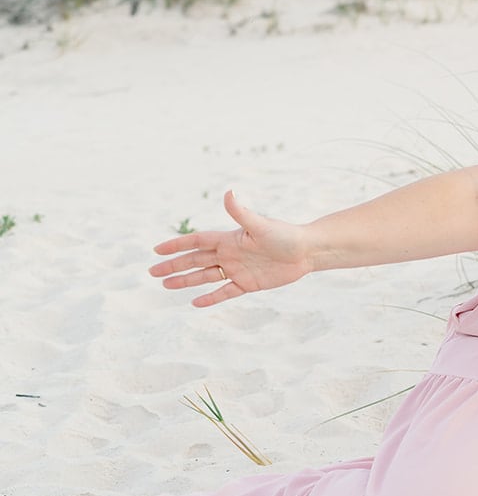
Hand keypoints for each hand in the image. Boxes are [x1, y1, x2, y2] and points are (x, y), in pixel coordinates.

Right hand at [150, 190, 312, 307]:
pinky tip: (195, 302)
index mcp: (229, 239)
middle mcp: (230, 254)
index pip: (196, 242)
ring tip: (165, 285)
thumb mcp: (260, 225)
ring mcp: (238, 269)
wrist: (307, 252)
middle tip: (152, 271)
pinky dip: (210, 297)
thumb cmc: (285, 235)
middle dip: (174, 265)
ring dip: (186, 281)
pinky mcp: (248, 283)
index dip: (177, 245)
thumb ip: (241, 213)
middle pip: (195, 260)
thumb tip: (228, 192)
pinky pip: (225, 292)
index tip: (157, 250)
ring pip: (206, 276)